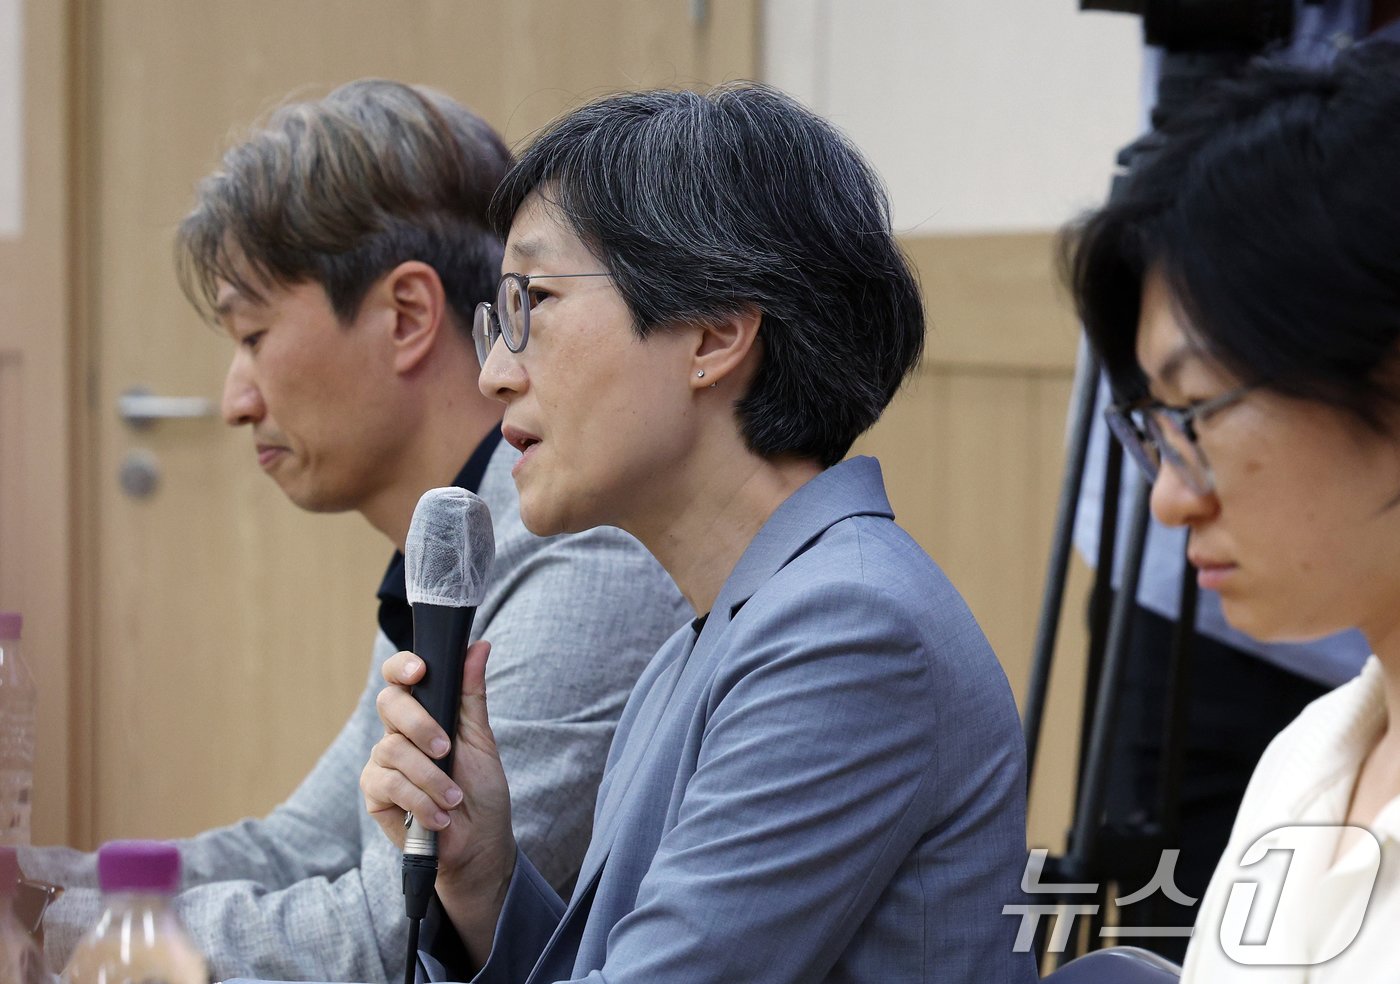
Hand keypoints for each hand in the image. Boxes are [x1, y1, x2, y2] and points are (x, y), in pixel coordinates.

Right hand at [361, 641, 516, 954]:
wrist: (477, 842)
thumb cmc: (480, 789)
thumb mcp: (481, 739)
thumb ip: (472, 694)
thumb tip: (480, 646)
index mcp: (424, 713)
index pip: (400, 677)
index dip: (402, 666)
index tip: (420, 670)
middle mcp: (398, 732)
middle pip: (389, 704)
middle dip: (420, 725)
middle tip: (446, 750)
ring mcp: (383, 762)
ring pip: (392, 749)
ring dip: (430, 777)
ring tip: (453, 799)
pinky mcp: (375, 793)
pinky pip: (387, 784)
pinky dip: (418, 800)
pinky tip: (438, 816)